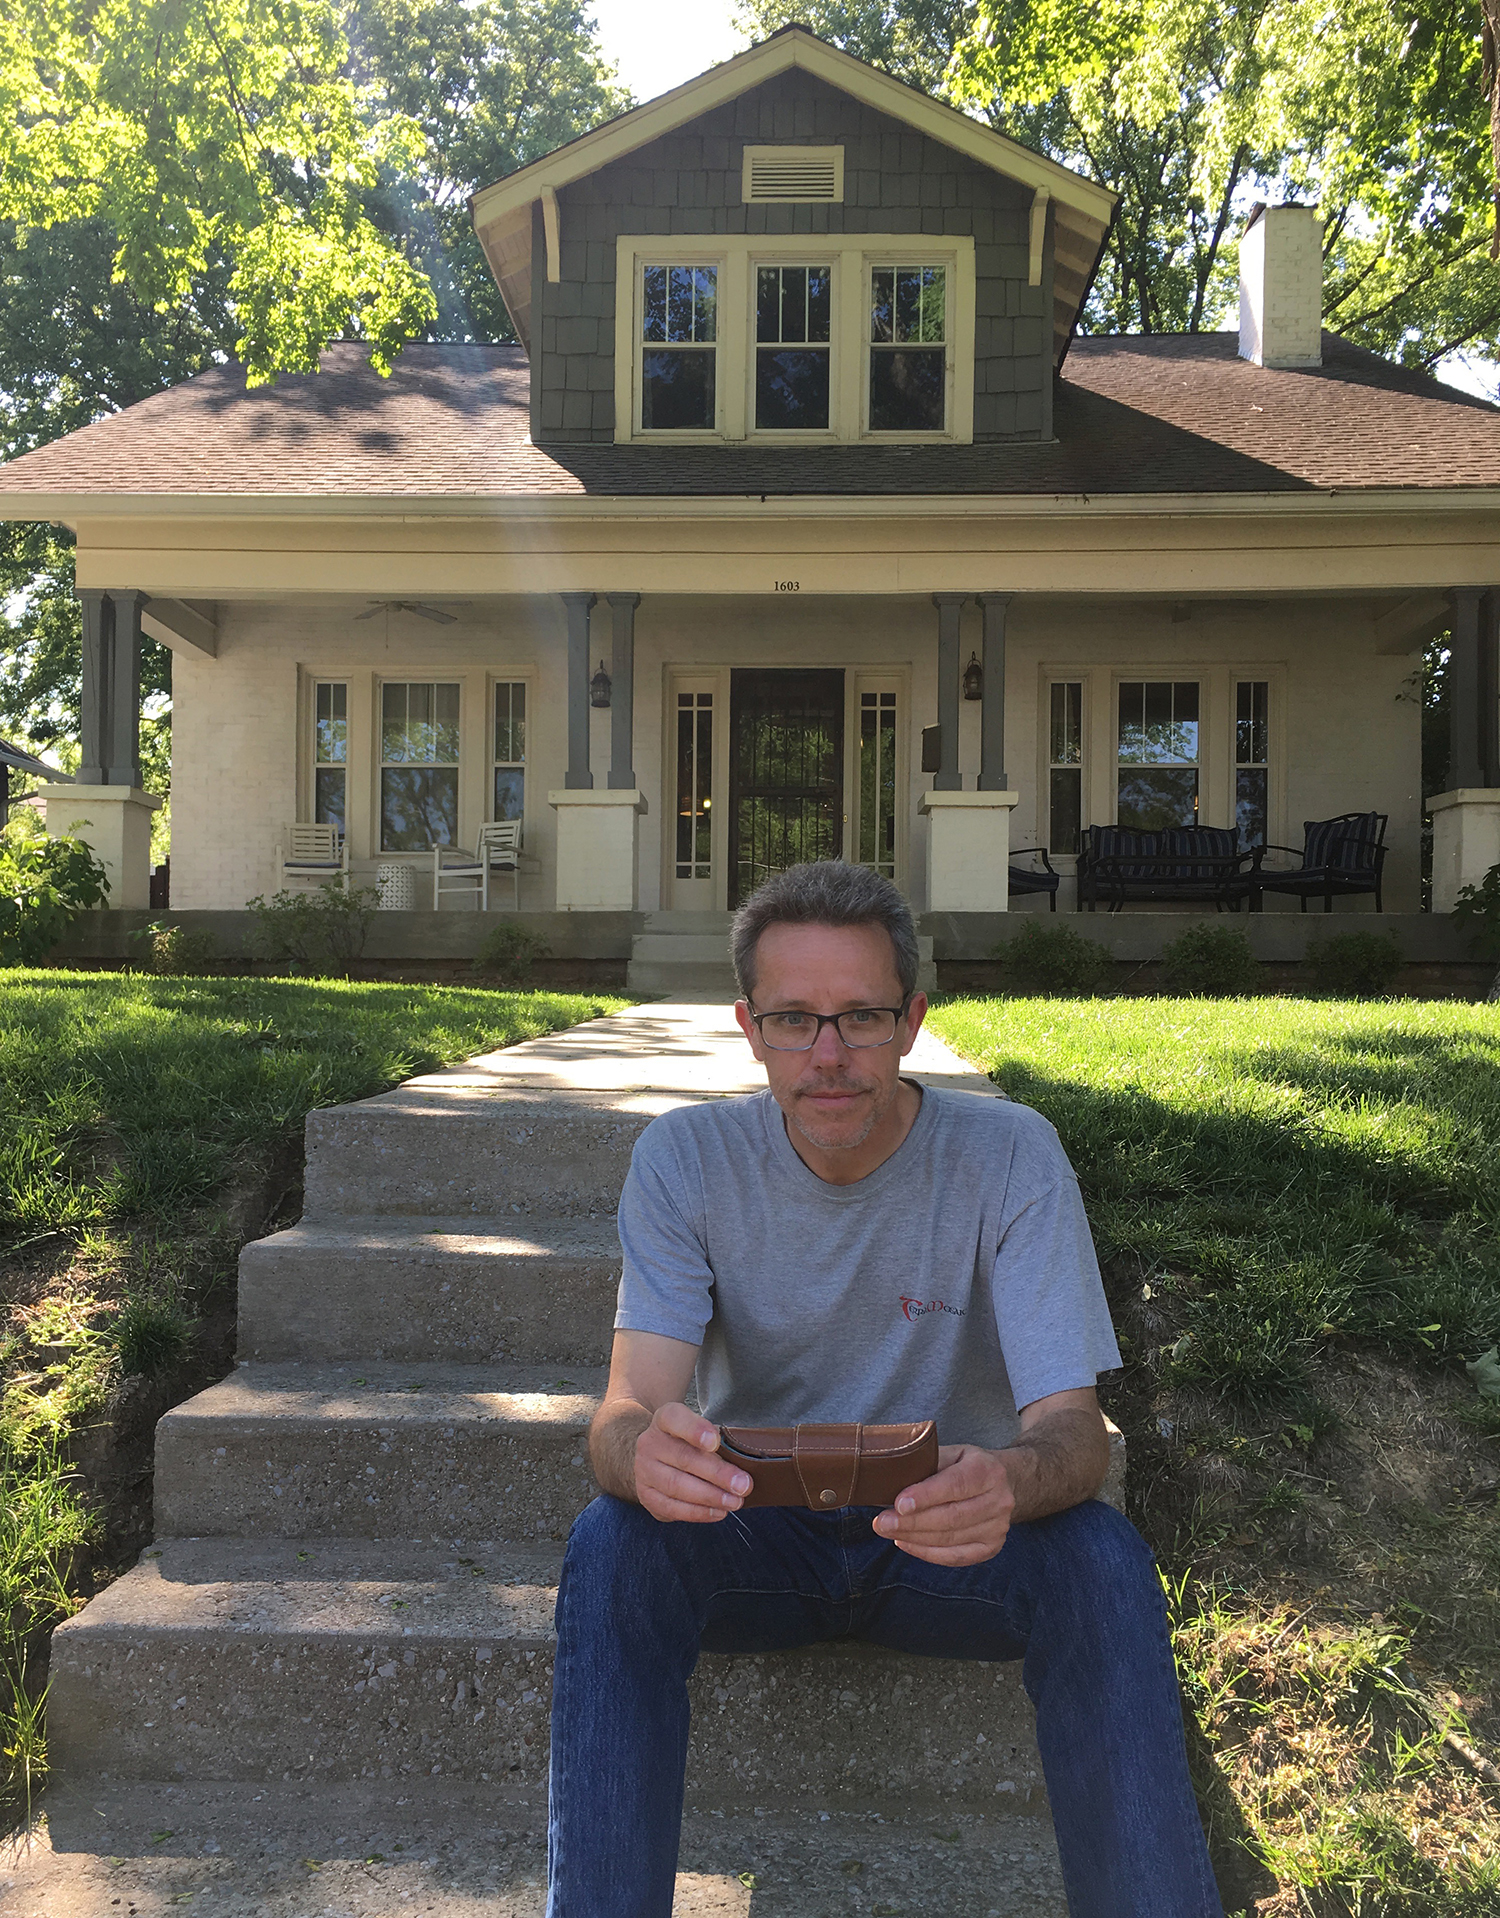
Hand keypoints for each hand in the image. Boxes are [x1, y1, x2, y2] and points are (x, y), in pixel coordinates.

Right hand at [633, 1402, 752, 1523]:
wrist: (655, 1456)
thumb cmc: (687, 1442)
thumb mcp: (699, 1429)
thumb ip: (718, 1439)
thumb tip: (745, 1461)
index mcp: (664, 1419)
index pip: (675, 1419)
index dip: (694, 1429)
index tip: (715, 1441)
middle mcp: (649, 1443)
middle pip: (683, 1458)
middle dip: (717, 1474)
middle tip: (743, 1485)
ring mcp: (643, 1470)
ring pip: (676, 1486)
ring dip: (710, 1497)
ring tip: (734, 1502)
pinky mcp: (646, 1496)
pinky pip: (671, 1508)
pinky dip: (697, 1513)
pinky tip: (718, 1512)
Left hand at [870, 1444, 1014, 1564]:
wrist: (1001, 1483)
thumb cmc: (964, 1466)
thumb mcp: (951, 1453)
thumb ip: (926, 1462)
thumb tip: (887, 1475)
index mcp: (988, 1470)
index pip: (955, 1485)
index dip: (926, 1496)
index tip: (899, 1504)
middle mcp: (999, 1500)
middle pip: (951, 1516)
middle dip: (912, 1522)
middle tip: (882, 1523)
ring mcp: (998, 1527)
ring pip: (951, 1538)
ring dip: (914, 1538)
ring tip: (888, 1531)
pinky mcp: (991, 1548)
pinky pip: (956, 1557)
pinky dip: (928, 1553)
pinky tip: (905, 1543)